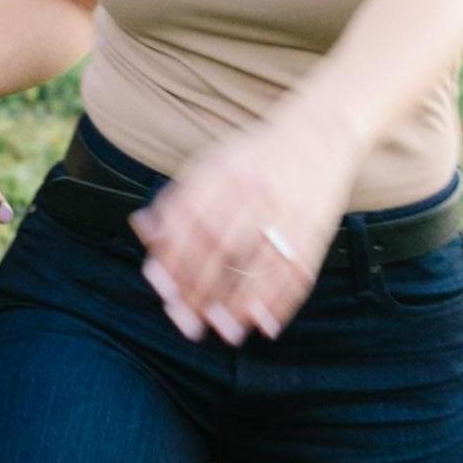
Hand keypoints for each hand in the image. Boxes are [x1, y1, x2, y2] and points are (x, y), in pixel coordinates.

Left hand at [133, 115, 353, 343]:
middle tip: (187, 321)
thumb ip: (178, 197)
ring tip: (224, 331)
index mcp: (222, 172)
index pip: (190, 220)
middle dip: (201, 289)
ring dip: (240, 303)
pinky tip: (264, 323)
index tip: (164, 291)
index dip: (174, 260)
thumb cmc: (256, 157)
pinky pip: (298, 270)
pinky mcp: (316, 229)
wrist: (320, 131)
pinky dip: (281, 301)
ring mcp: (287, 210)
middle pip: (221, 245)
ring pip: (259, 263)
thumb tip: (143, 230)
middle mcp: (253, 190)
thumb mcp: (212, 164)